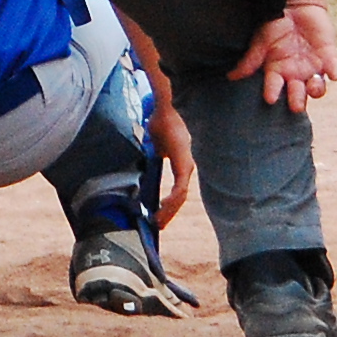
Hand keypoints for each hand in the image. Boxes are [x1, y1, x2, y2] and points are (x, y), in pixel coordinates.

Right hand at [149, 99, 193, 225]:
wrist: (164, 111)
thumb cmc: (160, 123)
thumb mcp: (156, 145)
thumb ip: (156, 155)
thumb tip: (149, 162)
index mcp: (182, 164)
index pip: (178, 191)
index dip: (169, 205)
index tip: (158, 214)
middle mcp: (187, 168)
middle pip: (180, 198)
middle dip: (169, 213)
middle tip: (158, 225)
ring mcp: (187, 167)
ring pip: (181, 197)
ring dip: (169, 210)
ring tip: (158, 220)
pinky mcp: (184, 165)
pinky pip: (180, 189)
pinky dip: (171, 200)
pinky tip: (162, 206)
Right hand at [230, 0, 336, 111]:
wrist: (294, 4)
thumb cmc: (274, 23)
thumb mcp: (260, 41)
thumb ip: (250, 60)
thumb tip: (231, 76)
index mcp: (278, 70)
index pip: (275, 87)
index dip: (272, 93)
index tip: (270, 98)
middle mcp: (296, 73)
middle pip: (298, 94)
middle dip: (297, 101)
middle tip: (296, 105)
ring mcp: (313, 66)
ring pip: (317, 86)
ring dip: (316, 89)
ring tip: (313, 85)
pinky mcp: (329, 55)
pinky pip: (334, 68)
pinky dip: (334, 71)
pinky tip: (333, 74)